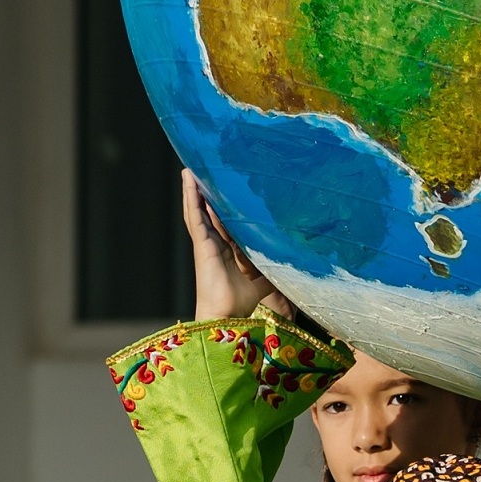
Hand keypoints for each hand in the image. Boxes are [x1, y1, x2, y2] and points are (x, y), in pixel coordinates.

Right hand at [183, 170, 282, 321]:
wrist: (227, 313)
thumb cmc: (241, 299)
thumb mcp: (265, 277)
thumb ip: (273, 266)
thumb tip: (292, 261)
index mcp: (226, 247)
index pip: (223, 219)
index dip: (222, 203)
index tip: (224, 185)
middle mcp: (213, 241)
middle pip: (207, 210)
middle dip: (205, 191)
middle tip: (202, 168)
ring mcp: (205, 241)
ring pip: (197, 209)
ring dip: (193, 189)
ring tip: (190, 169)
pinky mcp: (201, 242)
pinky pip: (194, 215)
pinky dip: (190, 197)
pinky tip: (188, 180)